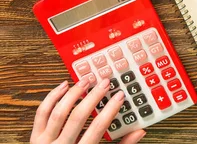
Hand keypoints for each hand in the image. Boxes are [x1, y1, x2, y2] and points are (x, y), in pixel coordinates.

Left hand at [30, 79, 144, 143]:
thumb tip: (139, 132)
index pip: (97, 128)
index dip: (110, 110)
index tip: (120, 96)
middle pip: (77, 117)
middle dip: (93, 97)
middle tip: (104, 83)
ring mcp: (44, 142)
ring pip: (58, 112)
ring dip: (73, 94)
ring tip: (86, 81)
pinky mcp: (35, 137)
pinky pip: (42, 112)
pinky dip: (52, 97)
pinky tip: (64, 86)